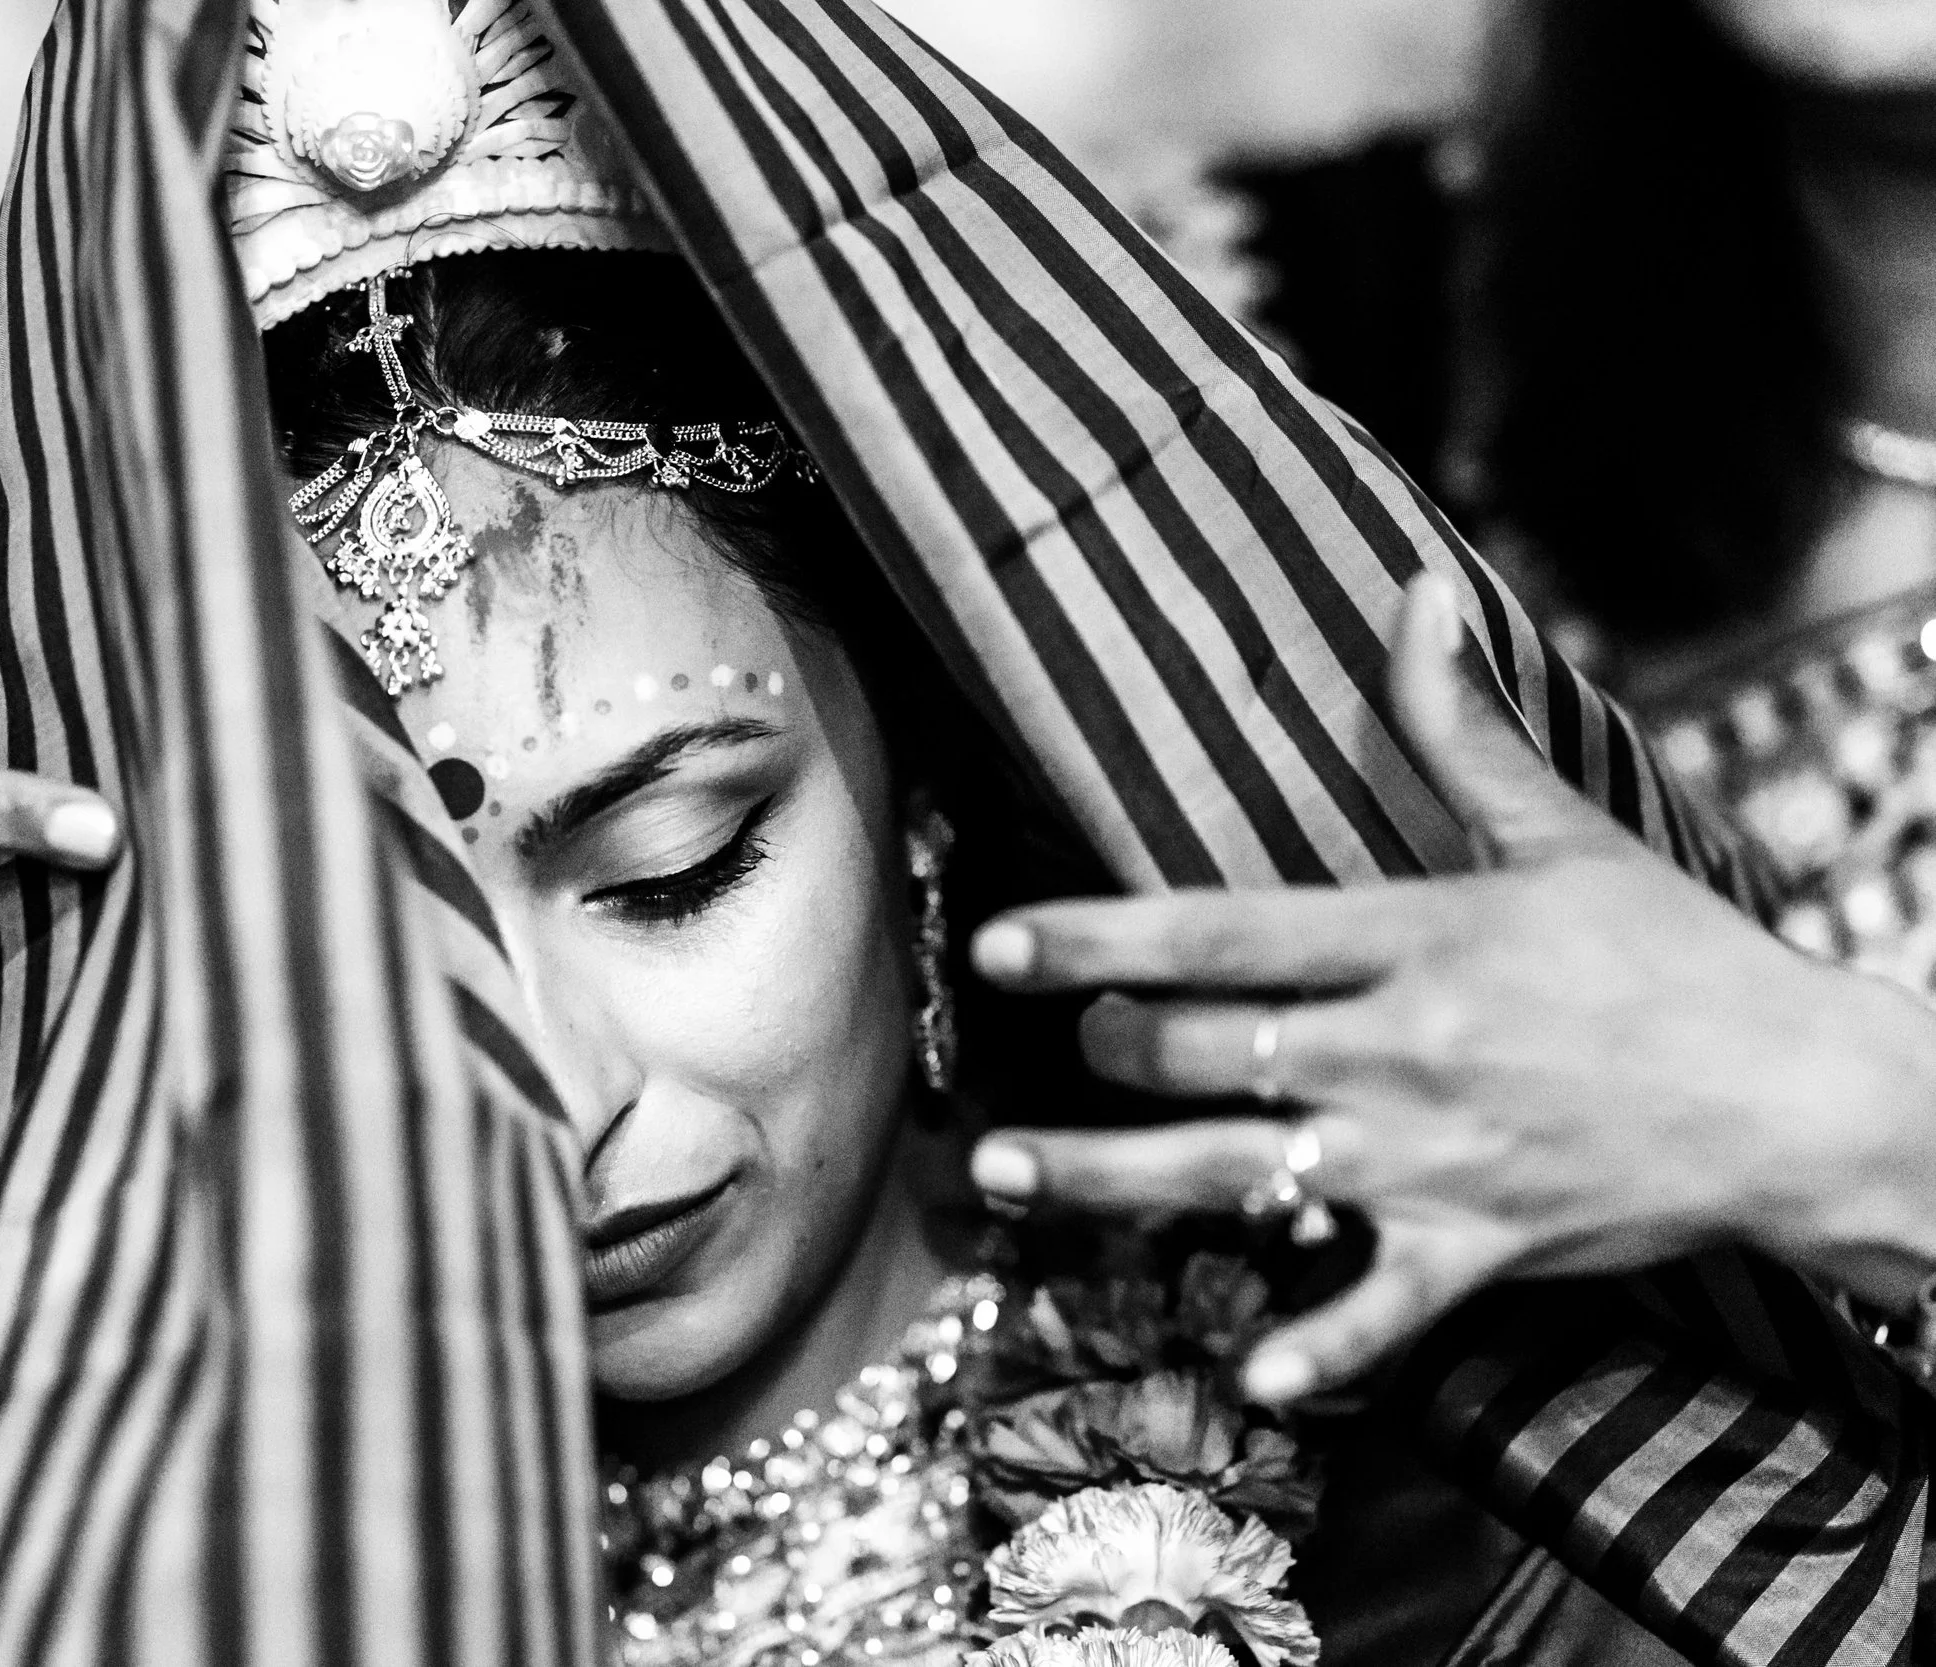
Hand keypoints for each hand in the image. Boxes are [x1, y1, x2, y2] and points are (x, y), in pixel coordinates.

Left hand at [968, 573, 1935, 1404]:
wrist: (1800, 1100)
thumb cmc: (1675, 959)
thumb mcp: (1563, 832)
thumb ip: (1461, 724)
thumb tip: (1416, 590)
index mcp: (1416, 941)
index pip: (1221, 933)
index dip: (1097, 936)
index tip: (997, 944)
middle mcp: (1401, 1052)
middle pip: (1203, 1054)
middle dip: (1105, 1047)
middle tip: (1059, 1042)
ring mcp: (1430, 1161)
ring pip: (1234, 1177)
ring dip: (1109, 1182)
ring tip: (1005, 1176)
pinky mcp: (1475, 1252)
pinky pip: (1377, 1313)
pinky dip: (1318, 1349)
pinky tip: (1245, 1377)